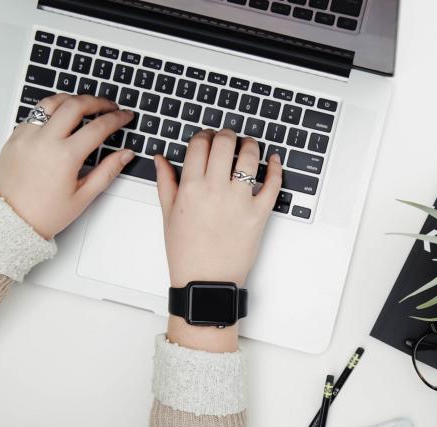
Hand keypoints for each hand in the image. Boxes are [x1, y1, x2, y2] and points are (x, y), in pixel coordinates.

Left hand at [0, 94, 134, 238]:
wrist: (10, 220)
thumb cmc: (44, 213)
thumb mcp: (83, 196)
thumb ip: (107, 171)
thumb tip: (125, 155)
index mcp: (65, 156)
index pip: (98, 127)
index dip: (116, 119)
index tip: (125, 116)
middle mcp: (45, 140)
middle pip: (75, 105)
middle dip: (97, 101)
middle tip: (110, 105)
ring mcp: (27, 135)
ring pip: (52, 102)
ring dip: (72, 99)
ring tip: (85, 104)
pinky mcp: (15, 136)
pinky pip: (35, 114)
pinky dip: (52, 110)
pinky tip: (61, 118)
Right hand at [155, 129, 281, 350]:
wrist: (206, 282)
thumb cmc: (186, 254)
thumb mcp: (168, 216)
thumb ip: (166, 182)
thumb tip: (161, 159)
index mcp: (190, 188)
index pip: (199, 144)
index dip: (204, 135)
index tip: (207, 138)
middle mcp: (215, 190)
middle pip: (224, 143)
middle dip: (226, 135)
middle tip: (228, 138)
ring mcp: (239, 201)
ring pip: (249, 157)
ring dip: (250, 145)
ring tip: (248, 146)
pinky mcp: (259, 214)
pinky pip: (273, 184)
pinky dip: (276, 168)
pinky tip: (273, 161)